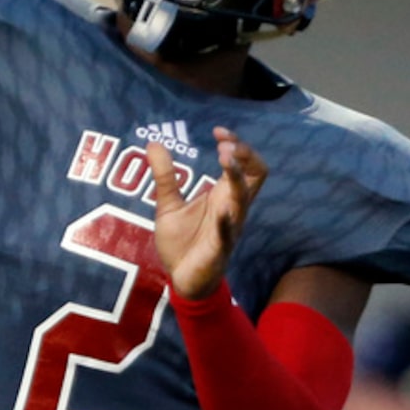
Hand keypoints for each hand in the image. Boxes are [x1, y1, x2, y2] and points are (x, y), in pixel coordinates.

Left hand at [147, 126, 266, 298]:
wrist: (180, 279)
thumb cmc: (181, 243)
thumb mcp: (168, 204)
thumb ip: (164, 175)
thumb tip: (152, 142)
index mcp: (223, 194)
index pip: (244, 162)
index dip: (237, 143)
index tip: (217, 130)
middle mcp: (233, 207)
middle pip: (257, 174)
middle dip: (245, 154)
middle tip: (225, 143)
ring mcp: (229, 226)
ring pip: (245, 197)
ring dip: (237, 175)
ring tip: (224, 156)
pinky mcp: (220, 247)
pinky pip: (229, 232)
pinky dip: (226, 219)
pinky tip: (221, 208)